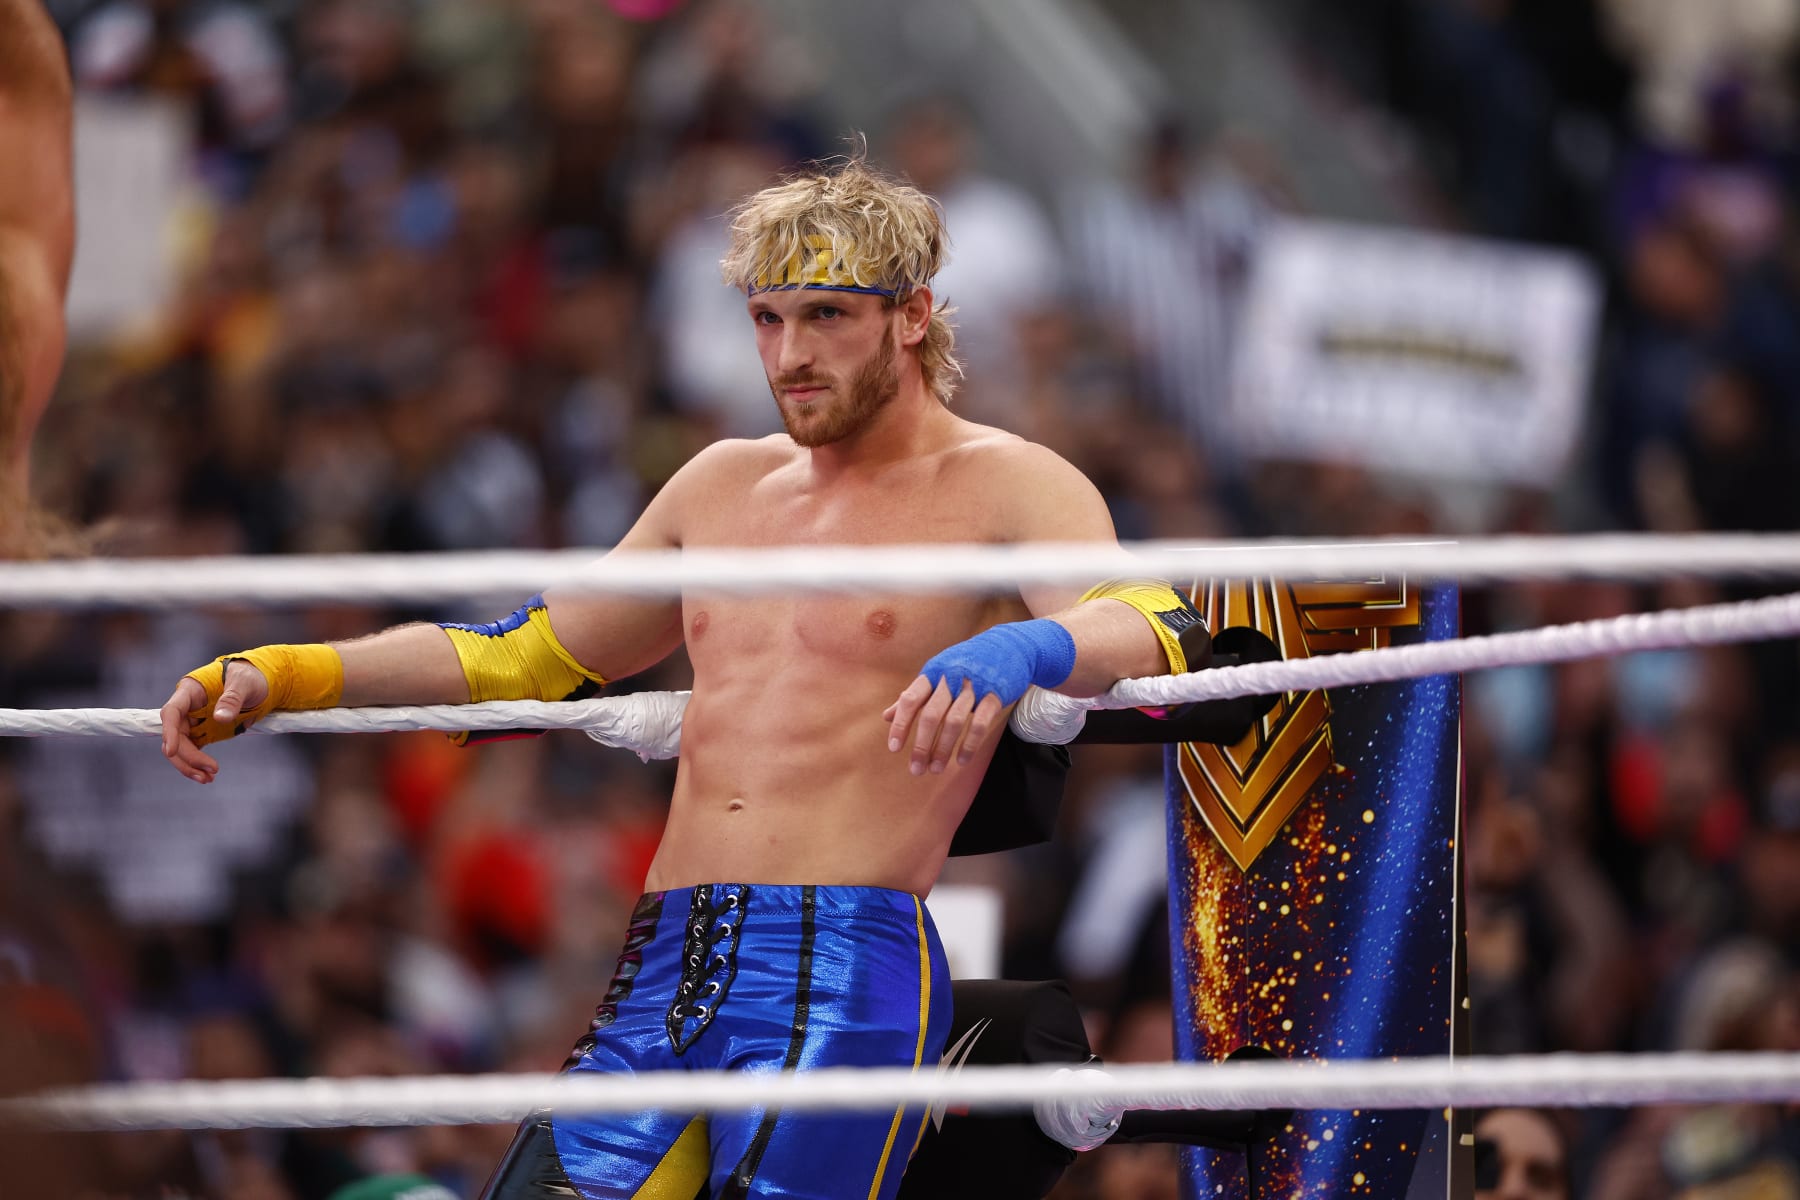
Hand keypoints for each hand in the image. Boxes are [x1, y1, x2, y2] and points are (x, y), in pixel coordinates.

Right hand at [159, 658, 270, 782]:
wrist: (259, 683)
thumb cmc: (249, 677)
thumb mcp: (245, 683)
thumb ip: (233, 698)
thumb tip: (220, 717)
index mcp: (190, 691)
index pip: (172, 712)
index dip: (169, 732)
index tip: (170, 751)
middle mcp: (187, 708)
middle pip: (176, 735)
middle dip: (187, 756)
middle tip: (209, 771)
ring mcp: (194, 722)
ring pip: (182, 747)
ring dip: (190, 765)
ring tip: (208, 779)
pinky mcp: (203, 732)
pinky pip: (194, 750)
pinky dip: (198, 764)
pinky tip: (208, 776)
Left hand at [884, 675, 1006, 775]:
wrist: (1007, 647)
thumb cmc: (964, 664)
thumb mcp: (936, 674)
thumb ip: (913, 695)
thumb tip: (886, 716)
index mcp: (932, 673)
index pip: (911, 699)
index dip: (901, 724)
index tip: (894, 748)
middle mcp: (950, 678)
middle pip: (931, 714)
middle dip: (922, 745)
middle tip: (916, 769)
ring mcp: (973, 686)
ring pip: (954, 721)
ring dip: (944, 748)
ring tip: (935, 769)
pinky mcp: (994, 695)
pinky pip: (980, 723)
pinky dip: (970, 744)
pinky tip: (961, 760)